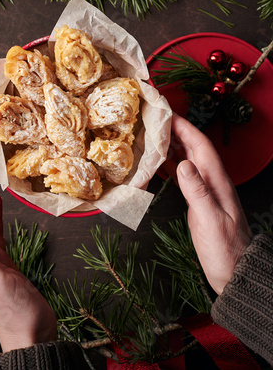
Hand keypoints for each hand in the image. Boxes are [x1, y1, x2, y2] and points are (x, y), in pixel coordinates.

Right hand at [166, 113, 251, 294]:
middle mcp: (211, 181)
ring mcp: (205, 191)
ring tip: (152, 136)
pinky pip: (182, 176)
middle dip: (175, 131)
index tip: (167, 114)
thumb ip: (197, 192)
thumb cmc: (225, 250)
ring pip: (186, 160)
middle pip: (192, 148)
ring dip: (171, 146)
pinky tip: (159, 163)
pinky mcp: (198, 201)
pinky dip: (170, 166)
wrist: (235, 272)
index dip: (184, 127)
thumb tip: (183, 164)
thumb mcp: (210, 220)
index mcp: (216, 181)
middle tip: (154, 120)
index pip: (200, 146)